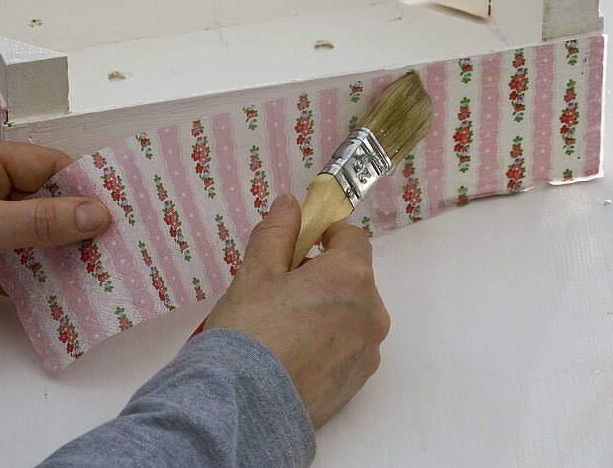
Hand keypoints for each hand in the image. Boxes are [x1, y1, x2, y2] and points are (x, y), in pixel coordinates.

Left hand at [0, 137, 109, 325]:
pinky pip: (20, 266)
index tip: (120, 210)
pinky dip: (39, 279)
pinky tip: (66, 294)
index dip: (84, 187)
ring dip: (62, 255)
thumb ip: (41, 222)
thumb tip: (100, 215)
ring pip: (37, 237)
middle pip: (47, 203)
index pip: (48, 167)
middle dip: (78, 226)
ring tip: (100, 272)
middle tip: (117, 246)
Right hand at [204, 194, 389, 427]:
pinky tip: (291, 354)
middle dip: (322, 275)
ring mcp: (367, 351)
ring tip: (282, 326)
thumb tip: (289, 205)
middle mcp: (370, 313)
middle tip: (280, 288)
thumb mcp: (255, 273)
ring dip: (326, 310)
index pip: (352, 238)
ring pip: (350, 314)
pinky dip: (327, 343)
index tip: (303, 241)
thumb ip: (277, 233)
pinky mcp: (357, 383)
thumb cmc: (248, 334)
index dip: (327, 234)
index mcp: (351, 277)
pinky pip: (347, 348)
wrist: (242, 408)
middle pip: (352, 278)